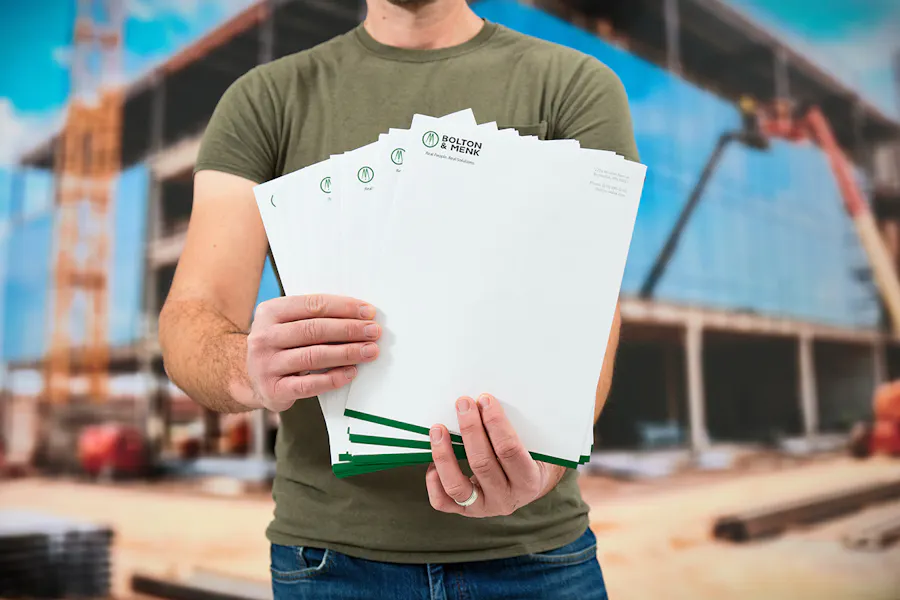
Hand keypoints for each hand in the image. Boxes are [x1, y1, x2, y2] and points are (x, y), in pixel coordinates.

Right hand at [246, 294, 380, 411]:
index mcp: (270, 312)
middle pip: (315, 330)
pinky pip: (309, 384)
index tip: (368, 312)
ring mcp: (266, 365)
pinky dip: (333, 378)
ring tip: (369, 351)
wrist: (250, 378)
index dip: (344, 307)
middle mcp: (264, 337)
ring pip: (314, 356)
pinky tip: (351, 373)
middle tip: (374, 332)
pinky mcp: (274, 390)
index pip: (312, 305)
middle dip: (349, 329)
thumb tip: (359, 315)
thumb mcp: (287, 323)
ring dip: (347, 353)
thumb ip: (314, 316)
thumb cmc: (281, 345)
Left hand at [426, 394, 566, 516]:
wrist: (527, 485)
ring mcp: (483, 508)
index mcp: (529, 481)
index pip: (509, 450)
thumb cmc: (530, 457)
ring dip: (444, 454)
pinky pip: (442, 501)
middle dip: (470, 429)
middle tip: (463, 404)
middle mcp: (506, 499)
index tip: (485, 400)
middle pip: (482, 463)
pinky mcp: (464, 511)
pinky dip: (434, 480)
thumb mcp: (533, 445)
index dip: (496, 423)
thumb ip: (516, 429)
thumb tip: (485, 401)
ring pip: (457, 485)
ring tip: (438, 429)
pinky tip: (433, 460)